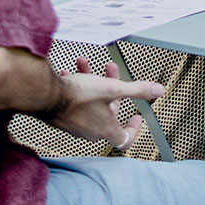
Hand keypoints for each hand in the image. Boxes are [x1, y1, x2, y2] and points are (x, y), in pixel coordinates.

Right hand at [48, 59, 164, 142]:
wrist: (45, 95)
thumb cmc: (78, 96)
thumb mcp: (112, 88)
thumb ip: (137, 90)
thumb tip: (158, 91)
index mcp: (106, 129)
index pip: (125, 139)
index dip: (134, 129)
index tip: (136, 117)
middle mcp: (91, 131)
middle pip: (108, 114)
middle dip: (112, 90)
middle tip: (110, 72)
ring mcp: (76, 125)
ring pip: (91, 104)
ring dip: (92, 83)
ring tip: (86, 65)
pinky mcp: (63, 118)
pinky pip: (75, 103)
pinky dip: (77, 87)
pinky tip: (72, 72)